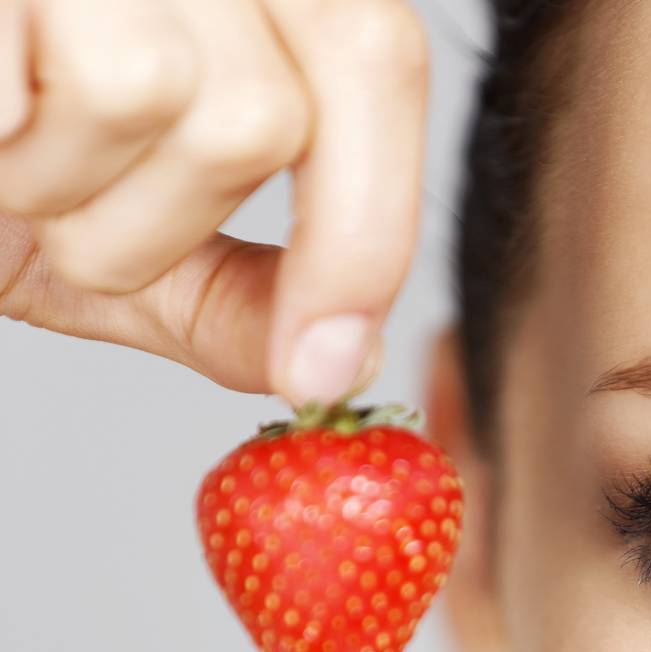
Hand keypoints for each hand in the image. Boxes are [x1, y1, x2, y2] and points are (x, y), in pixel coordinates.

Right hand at [0, 0, 429, 404]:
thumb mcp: (119, 229)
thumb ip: (234, 293)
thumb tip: (336, 367)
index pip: (374, 60)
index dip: (365, 235)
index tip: (324, 369)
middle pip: (260, 111)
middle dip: (162, 222)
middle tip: (62, 215)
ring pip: (163, 99)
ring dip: (63, 189)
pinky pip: (52, 84)